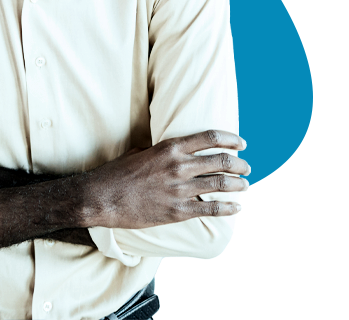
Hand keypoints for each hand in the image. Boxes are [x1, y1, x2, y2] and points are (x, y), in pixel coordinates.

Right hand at [83, 130, 249, 229]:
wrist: (102, 198)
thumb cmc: (117, 173)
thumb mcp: (139, 152)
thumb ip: (160, 151)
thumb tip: (173, 152)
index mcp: (169, 148)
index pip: (210, 138)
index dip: (231, 139)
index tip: (241, 143)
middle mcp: (178, 166)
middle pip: (221, 161)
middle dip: (239, 164)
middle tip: (246, 167)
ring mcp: (179, 190)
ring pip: (221, 184)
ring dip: (238, 185)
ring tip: (245, 186)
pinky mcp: (178, 212)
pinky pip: (211, 209)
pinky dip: (228, 208)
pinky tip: (236, 207)